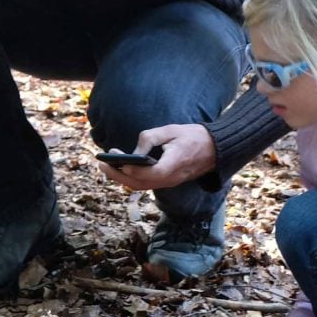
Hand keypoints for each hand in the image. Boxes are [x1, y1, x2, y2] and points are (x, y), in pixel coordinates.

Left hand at [97, 123, 215, 190]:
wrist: (215, 148)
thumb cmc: (193, 136)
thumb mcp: (171, 130)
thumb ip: (150, 138)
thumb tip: (134, 150)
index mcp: (174, 164)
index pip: (149, 173)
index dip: (132, 168)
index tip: (118, 158)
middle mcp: (170, 178)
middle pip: (140, 184)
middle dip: (118, 175)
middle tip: (102, 164)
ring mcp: (169, 183)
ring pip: (142, 186)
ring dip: (123, 178)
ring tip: (107, 166)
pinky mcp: (168, 182)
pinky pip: (147, 184)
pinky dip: (132, 178)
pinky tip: (122, 168)